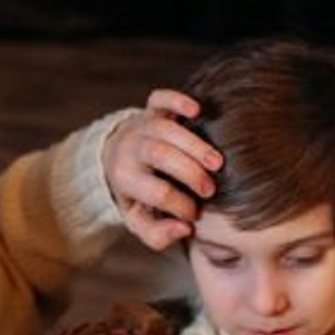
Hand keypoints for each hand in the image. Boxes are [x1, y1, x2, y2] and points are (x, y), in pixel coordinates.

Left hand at [102, 89, 222, 249]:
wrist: (116, 160)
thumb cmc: (136, 196)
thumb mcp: (139, 222)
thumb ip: (158, 235)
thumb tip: (185, 229)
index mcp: (125, 180)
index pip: (158, 192)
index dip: (182, 206)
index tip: (195, 215)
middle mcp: (129, 150)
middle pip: (160, 155)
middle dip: (190, 173)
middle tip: (210, 190)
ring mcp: (140, 127)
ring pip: (166, 128)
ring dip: (194, 145)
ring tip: (217, 163)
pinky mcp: (150, 110)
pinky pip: (159, 99)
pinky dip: (177, 100)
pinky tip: (197, 111)